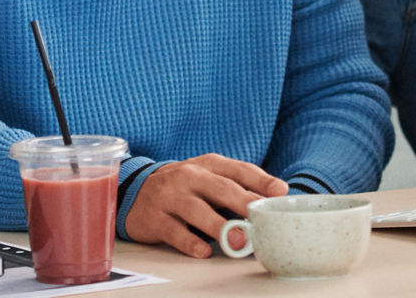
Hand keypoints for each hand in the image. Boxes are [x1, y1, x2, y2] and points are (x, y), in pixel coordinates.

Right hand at [124, 154, 287, 258]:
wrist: (135, 191)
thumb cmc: (184, 187)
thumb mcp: (208, 178)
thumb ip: (238, 186)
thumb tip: (276, 197)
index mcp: (208, 164)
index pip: (238, 170)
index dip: (260, 180)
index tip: (280, 192)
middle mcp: (188, 176)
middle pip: (219, 188)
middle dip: (242, 202)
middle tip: (260, 217)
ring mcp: (170, 196)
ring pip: (196, 210)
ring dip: (219, 227)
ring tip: (238, 241)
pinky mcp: (154, 218)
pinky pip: (174, 231)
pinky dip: (189, 242)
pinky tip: (203, 251)